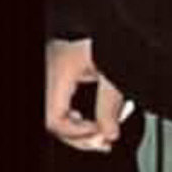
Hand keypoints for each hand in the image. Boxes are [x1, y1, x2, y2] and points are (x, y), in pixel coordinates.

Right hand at [45, 36, 130, 153]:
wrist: (120, 28)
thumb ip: (109, 108)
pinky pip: (58, 100)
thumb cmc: (115, 42)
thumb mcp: (114, 78)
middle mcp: (51, 70)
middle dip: (78, 135)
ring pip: (53, 111)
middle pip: (52, 117)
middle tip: (102, 143)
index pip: (54, 118)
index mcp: (59, 71)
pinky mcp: (59, 69)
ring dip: (76, 127)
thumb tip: (109, 134)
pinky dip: (73, 115)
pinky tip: (87, 120)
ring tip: (98, 134)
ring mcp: (53, 70)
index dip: (77, 133)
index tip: (101, 134)